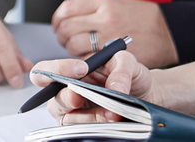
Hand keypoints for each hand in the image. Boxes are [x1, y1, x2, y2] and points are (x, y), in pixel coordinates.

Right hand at [34, 51, 154, 123]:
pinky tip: (111, 120)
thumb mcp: (128, 62)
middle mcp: (70, 93)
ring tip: (112, 111)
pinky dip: (97, 125)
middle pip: (52, 100)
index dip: (55, 70)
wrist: (146, 96)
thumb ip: (121, 69)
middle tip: (80, 96)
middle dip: (66, 98)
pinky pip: (82, 131)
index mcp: (74, 72)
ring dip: (90, 116)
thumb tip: (113, 87)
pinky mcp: (86, 128)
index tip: (80, 69)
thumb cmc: (131, 76)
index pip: (47, 70)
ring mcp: (77, 114)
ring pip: (68, 119)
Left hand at [51, 0, 178, 67]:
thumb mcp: (119, 3)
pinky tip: (89, 60)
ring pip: (73, 45)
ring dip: (71, 50)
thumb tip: (68, 18)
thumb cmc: (144, 19)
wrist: (169, 33)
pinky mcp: (114, 55)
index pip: (68, 8)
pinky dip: (83, 61)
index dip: (58, 18)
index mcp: (105, 2)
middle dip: (62, 35)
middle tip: (67, 39)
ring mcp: (109, 37)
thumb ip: (94, 9)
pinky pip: (87, 60)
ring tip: (79, 50)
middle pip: (66, 27)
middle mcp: (105, 18)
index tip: (59, 24)